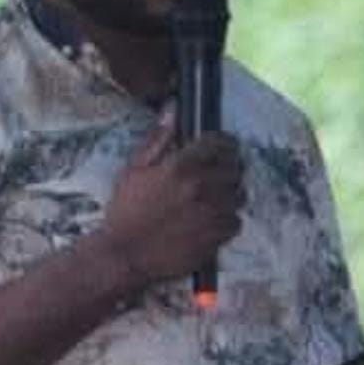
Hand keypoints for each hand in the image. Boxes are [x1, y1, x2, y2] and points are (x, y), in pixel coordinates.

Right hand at [103, 120, 244, 284]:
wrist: (124, 255)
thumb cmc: (126, 211)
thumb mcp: (134, 170)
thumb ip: (158, 139)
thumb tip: (172, 109)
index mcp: (182, 166)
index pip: (220, 143)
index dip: (223, 143)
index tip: (221, 147)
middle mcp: (202, 187)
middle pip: (235, 168)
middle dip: (228, 168)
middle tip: (216, 174)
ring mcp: (212, 213)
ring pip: (239, 195)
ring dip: (230, 194)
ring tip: (213, 198)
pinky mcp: (216, 237)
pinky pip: (236, 221)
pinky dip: (228, 220)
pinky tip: (211, 220)